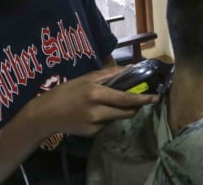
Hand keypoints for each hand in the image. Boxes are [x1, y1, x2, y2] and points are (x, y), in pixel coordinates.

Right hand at [24, 66, 158, 137]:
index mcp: (95, 93)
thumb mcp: (87, 78)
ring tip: (108, 103)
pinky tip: (94, 113)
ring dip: (120, 111)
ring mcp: (94, 125)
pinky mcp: (91, 134)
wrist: (46, 114)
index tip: (156, 98)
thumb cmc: (67, 91)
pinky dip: (107, 118)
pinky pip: (107, 124)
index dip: (143, 99)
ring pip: (118, 118)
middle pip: (126, 112)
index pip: (125, 98)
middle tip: (139, 100)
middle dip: (136, 107)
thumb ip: (110, 74)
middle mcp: (96, 111)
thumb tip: (131, 68)